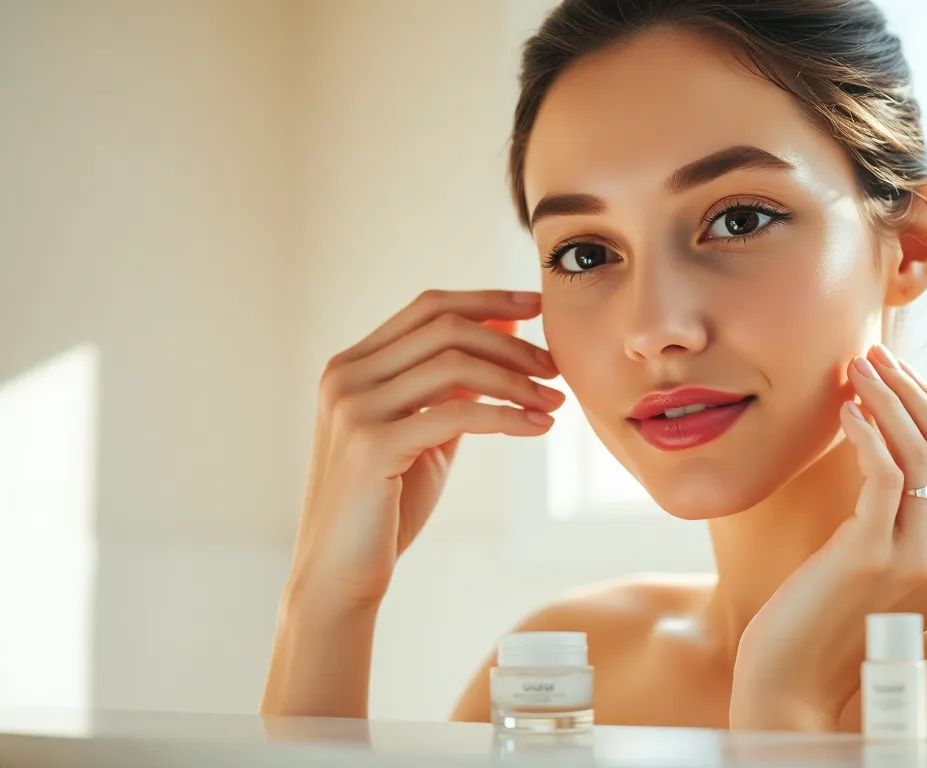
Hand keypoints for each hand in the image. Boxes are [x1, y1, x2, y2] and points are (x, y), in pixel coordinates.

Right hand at [286, 290, 563, 613]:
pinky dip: (507, 415)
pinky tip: (538, 428)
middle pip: (444, 328)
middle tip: (555, 366)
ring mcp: (354, 408)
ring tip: (555, 401)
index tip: (536, 306)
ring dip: (516, 379)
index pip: (428, 308)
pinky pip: (457, 413)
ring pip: (454, 363)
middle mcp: (346, 376)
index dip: (486, 301)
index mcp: (353, 365)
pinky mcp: (371, 445)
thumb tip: (505, 331)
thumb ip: (456, 385)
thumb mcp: (428, 431)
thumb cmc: (388, 506)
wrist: (340, 574)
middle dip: (511, 343)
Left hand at [729, 344, 926, 730]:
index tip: (899, 373)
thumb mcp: (881, 564)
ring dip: (889, 399)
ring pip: (922, 453)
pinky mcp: (871, 557)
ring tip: (855, 367)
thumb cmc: (827, 618)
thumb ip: (902, 519)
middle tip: (875, 354)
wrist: (793, 682)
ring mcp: (917, 559)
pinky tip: (845, 411)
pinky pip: (885, 475)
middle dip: (915, 390)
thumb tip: (894, 443)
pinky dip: (867, 432)